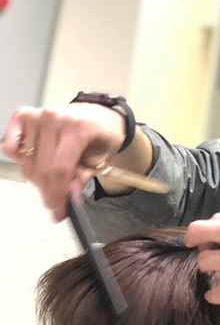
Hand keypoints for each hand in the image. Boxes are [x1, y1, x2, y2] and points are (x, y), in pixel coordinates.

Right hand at [1, 103, 125, 219]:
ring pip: (27, 162)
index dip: (58, 194)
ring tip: (54, 177)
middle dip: (49, 192)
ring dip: (38, 178)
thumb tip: (69, 195)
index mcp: (79, 127)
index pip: (60, 168)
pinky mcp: (24, 115)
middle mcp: (55, 118)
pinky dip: (19, 159)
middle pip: (42, 169)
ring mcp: (38, 115)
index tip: (59, 212)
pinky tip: (35, 161)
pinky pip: (11, 146)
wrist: (101, 113)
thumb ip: (85, 175)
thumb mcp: (103, 156)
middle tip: (57, 203)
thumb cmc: (103, 134)